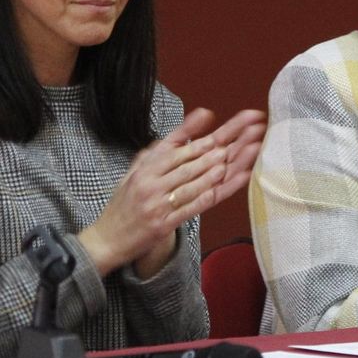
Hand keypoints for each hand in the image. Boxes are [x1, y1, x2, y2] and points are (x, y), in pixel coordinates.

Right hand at [79, 107, 265, 276]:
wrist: (106, 240)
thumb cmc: (126, 202)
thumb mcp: (137, 169)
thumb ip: (163, 148)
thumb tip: (191, 122)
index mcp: (146, 166)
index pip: (180, 144)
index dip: (204, 131)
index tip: (225, 118)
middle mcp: (151, 181)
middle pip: (194, 159)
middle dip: (226, 142)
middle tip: (250, 130)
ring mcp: (158, 203)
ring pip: (196, 180)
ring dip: (225, 164)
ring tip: (248, 149)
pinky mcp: (165, 224)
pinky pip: (195, 206)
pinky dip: (215, 192)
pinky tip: (233, 181)